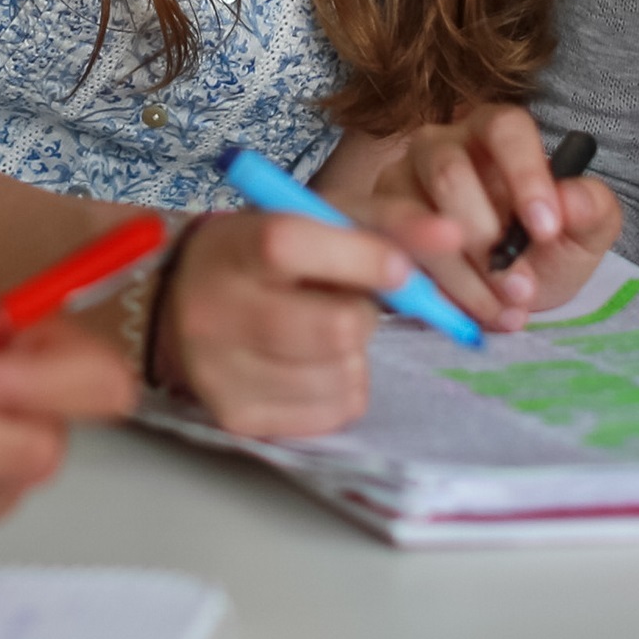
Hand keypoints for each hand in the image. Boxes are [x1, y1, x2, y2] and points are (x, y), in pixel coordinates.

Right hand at [158, 207, 413, 439]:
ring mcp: (221, 371)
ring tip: (322, 333)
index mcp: (233, 246)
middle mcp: (214, 310)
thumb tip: (454, 236)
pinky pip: (330, 414)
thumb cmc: (268, 256)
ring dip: (354, 355)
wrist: (184, 303)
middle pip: (333, 327)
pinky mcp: (238, 418)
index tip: (396, 268)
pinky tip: (312, 366)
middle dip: (362, 315)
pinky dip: (340, 389)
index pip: (291, 245)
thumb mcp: (318, 220)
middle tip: (346, 303)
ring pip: (341, 375)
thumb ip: (387, 222)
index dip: (359, 257)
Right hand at [350, 110, 623, 329]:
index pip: (505, 129)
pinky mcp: (372, 222)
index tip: (546, 228)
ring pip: (415, 215)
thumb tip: (572, 198)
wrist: (502, 295)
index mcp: (494, 132)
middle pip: (450, 173)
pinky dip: (430, 289)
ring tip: (499, 311)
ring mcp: (399, 181)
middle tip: (521, 290)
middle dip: (487, 238)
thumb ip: (591, 210)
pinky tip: (462, 315)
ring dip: (460, 272)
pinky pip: (388, 250)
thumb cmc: (541, 253)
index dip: (525, 174)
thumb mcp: (581, 237)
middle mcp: (439, 145)